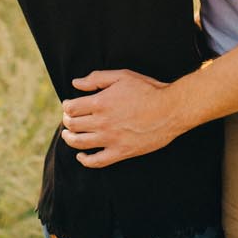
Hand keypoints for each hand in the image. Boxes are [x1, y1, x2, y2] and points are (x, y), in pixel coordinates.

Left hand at [60, 69, 181, 167]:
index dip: (67, 106)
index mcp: (100, 102)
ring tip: (68, 135)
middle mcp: (102, 122)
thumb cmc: (148, 90)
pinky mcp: (121, 152)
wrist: (170, 110)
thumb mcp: (122, 76)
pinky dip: (85, 160)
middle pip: (73, 125)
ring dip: (69, 138)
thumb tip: (76, 83)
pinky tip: (81, 156)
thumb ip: (96, 78)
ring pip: (79, 143)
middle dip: (67, 121)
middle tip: (69, 119)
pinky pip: (97, 161)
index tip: (70, 105)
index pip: (71, 108)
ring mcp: (111, 139)